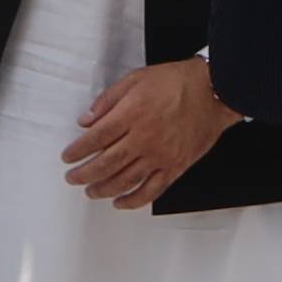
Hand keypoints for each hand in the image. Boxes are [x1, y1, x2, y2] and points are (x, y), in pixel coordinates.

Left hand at [59, 57, 241, 207]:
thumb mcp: (135, 79)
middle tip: (72, 178)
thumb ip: (108, 100)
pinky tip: (121, 202)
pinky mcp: (175, 166)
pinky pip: (152, 190)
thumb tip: (86, 120)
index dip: (77, 150)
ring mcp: (160, 155)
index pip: (96, 138)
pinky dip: (134, 200)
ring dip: (104, 189)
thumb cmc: (176, 82)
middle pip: (106, 163)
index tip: (67, 157)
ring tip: (91, 191)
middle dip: (84, 174)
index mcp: (131, 114)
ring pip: (126, 180)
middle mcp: (144, 138)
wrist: (213, 91)